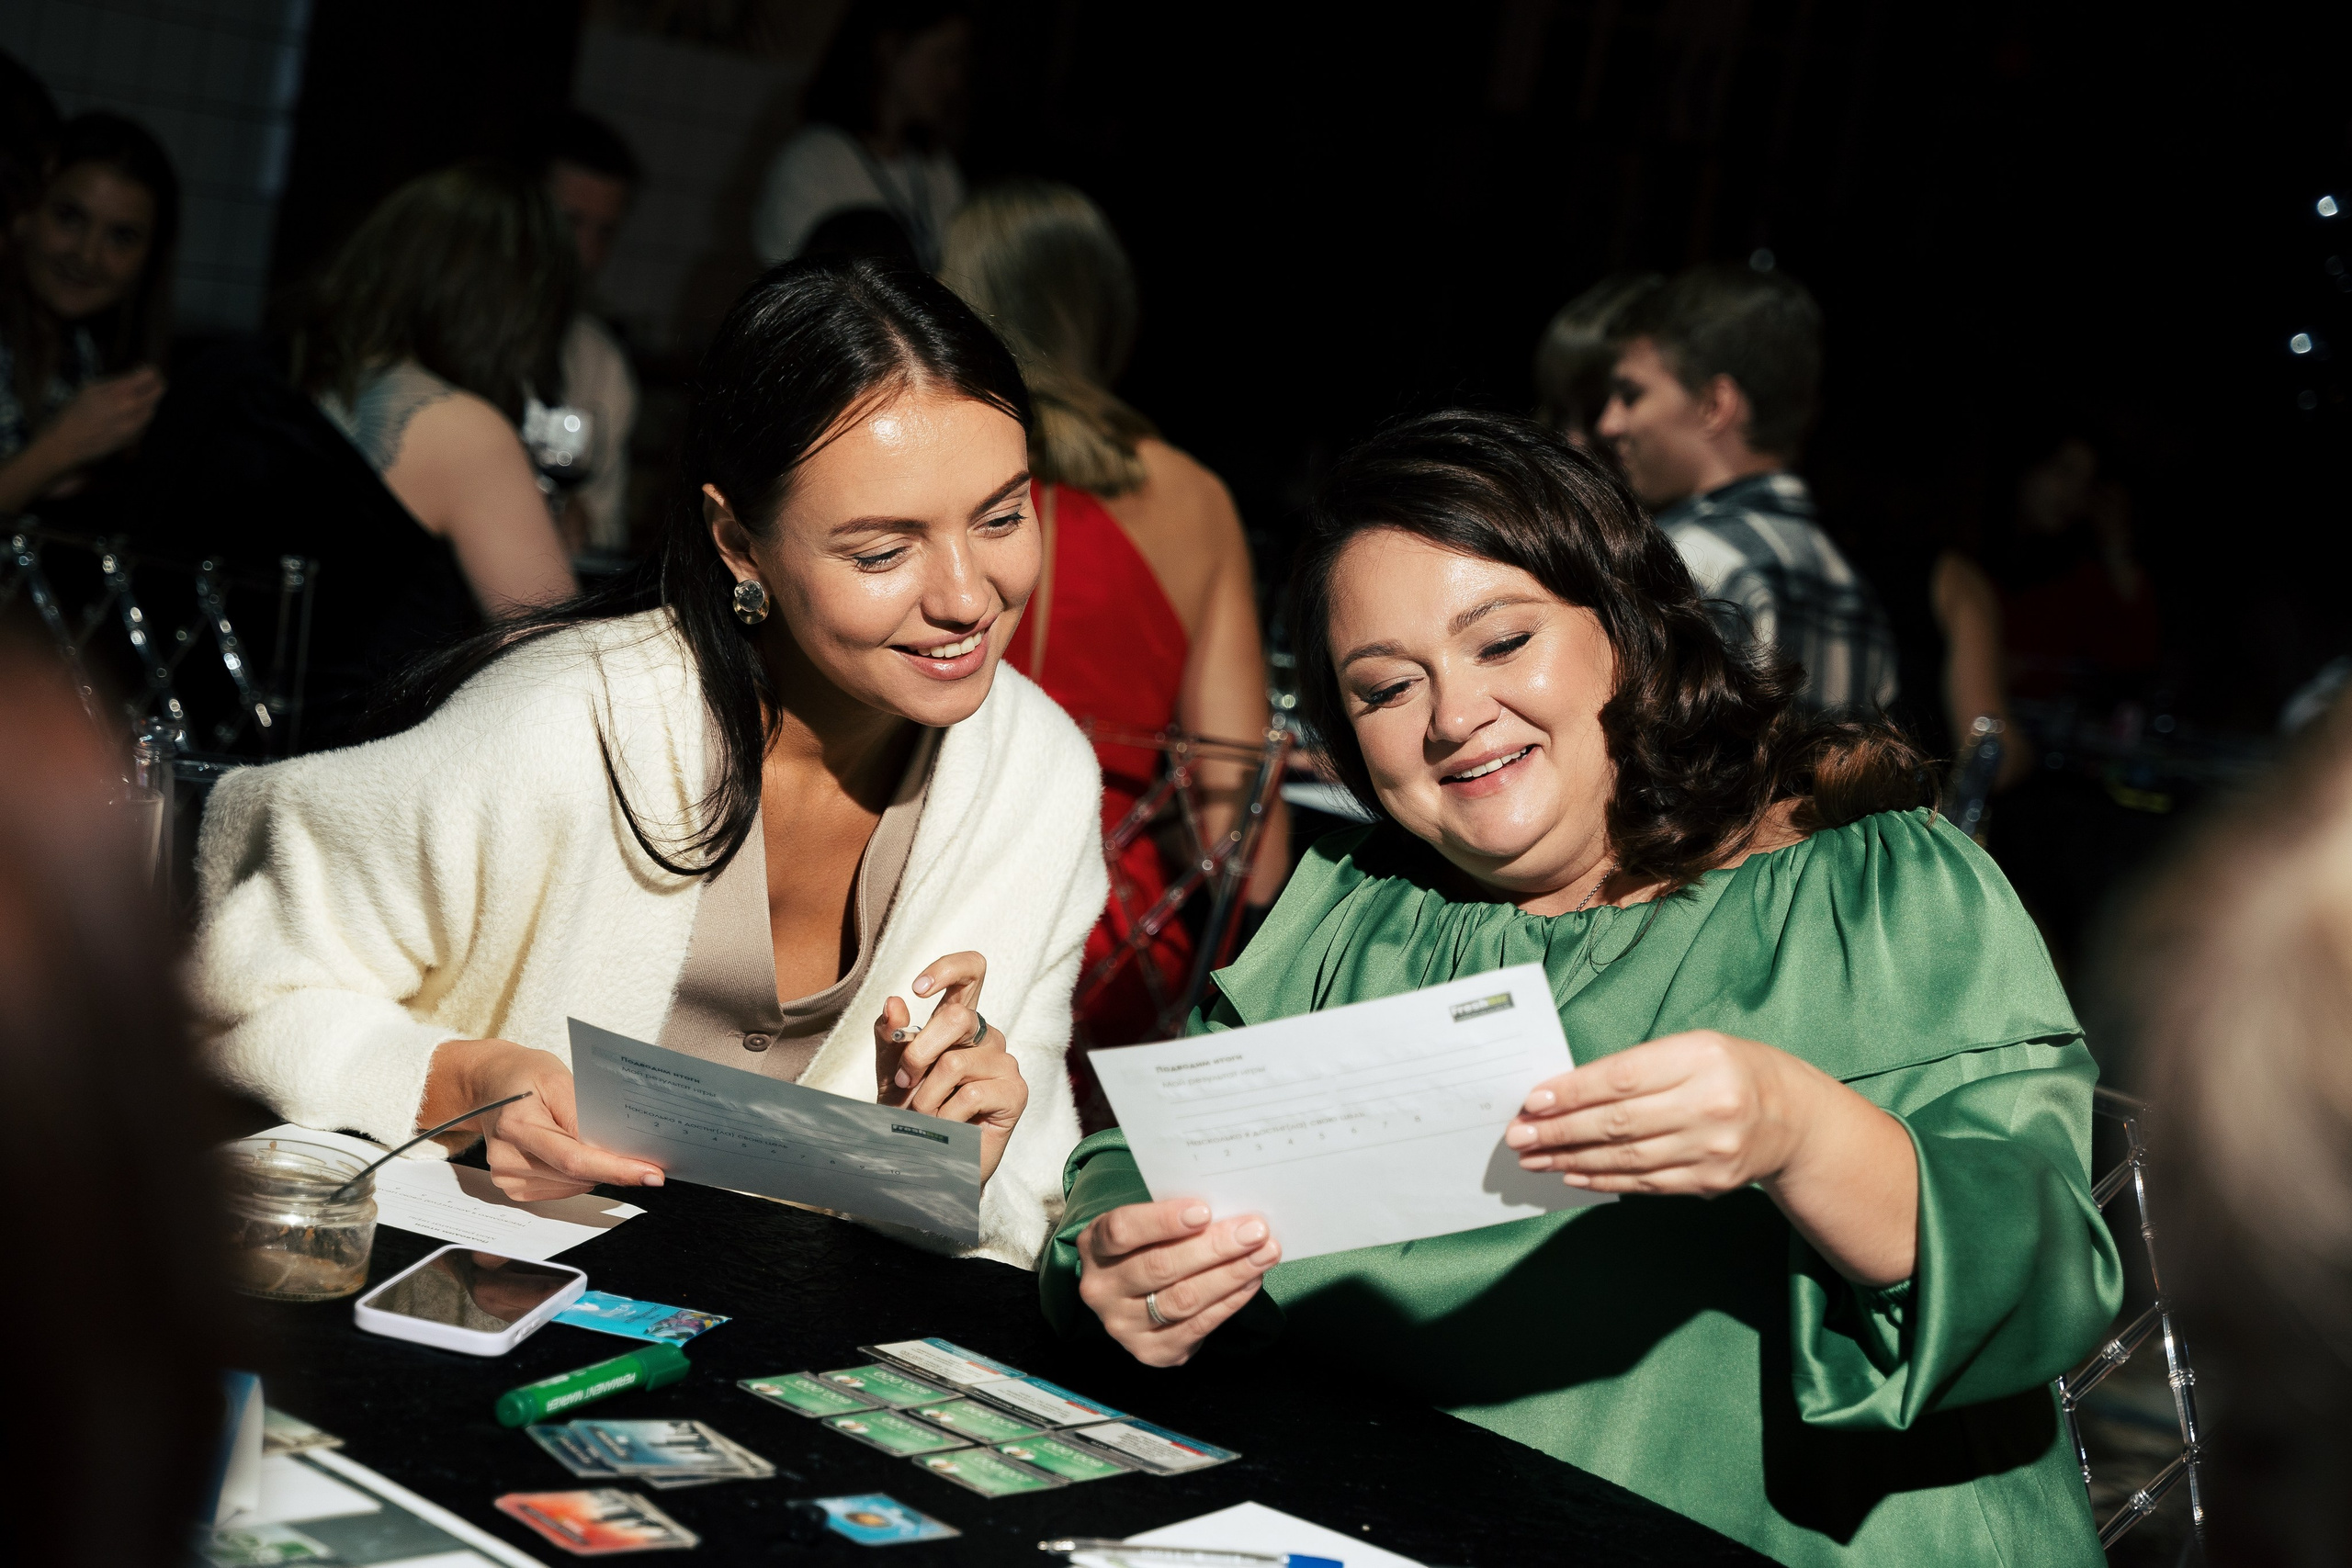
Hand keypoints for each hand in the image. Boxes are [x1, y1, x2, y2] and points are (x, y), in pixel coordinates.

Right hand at [42, 367, 164, 466]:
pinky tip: (126, 416)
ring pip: (153, 408)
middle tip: (147, 382)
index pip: (151, 376)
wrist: (69, 442)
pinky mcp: (135, 438)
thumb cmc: (74, 411)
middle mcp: (133, 408)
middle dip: (155, 384)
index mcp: (121, 392)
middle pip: (159, 391)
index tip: (147, 370)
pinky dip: (141, 416)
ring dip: (148, 401)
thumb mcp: (90, 388)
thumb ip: (116, 382)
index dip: (151, 371)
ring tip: (134, 399)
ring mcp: (137, 425)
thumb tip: (136, 375)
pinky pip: (145, 423)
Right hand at [420, 1038, 663, 1201]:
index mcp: (517, 1125)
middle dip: (614, 1167)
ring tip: (590, 1140)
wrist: (493, 1085)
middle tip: (640, 1154)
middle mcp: (506, 1157)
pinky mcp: (512, 1187)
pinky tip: (571, 1151)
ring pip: (573, 1186)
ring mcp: (507, 1176)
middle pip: (576, 1176)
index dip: (616, 1169)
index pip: (574, 1159)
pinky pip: (561, 1189)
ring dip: (595, 1171)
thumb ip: (585, 1116)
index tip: (651, 1174)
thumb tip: (616, 1148)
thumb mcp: (560, 1080)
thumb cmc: (527, 1078)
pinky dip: (578, 1175)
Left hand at [873, 950, 1027, 1181]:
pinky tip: (948, 1127)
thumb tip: (893, 1001)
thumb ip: (892, 1037)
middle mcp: (986, 1036)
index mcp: (961, 1022)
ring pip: (955, 1063)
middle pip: (957, 1018)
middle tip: (902, 1083)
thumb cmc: (914, 1112)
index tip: (918, 988)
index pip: (972, 971)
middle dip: (917, 1053)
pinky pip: (971, 1094)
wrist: (930, 1160)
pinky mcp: (1016, 1092)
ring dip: (926, 1096)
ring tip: (925, 1117)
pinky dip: (947, 1116)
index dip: (949, 967)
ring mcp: (1005, 1062)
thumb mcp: (892, 1070)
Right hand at [1076, 1199, 1281, 1366]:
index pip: (1123, 1230)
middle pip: (1160, 1266)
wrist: (1130, 1298)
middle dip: (1215, 1247)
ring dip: (1231, 1274)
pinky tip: (1252, 1281)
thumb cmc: (1146, 1247)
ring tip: (1265, 1254)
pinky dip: (1230, 1302)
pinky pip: (1197, 1326)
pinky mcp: (1151, 1351)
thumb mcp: (1144, 1227)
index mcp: (1094, 1246)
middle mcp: (1100, 1289)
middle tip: (1255, 1231)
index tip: (1205, 1210)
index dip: (1163, 1221)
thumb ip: (1173, 1220)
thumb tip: (1228, 1211)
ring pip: (1184, 1299)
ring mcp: (1123, 1325)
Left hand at [1506, 1030, 1918, 1283]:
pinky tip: (1571, 1174)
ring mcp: (1713, 1149)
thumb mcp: (1690, 1048)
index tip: (1532, 1101)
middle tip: (1518, 1136)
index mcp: (1702, 1058)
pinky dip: (1602, 1179)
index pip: (1623, 1078)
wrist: (1791, 1116)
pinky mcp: (1710, 1181)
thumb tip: (1563, 1093)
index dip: (1573, 1092)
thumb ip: (1634, 1068)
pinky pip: (1644, 1183)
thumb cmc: (1726, 1070)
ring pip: (1626, 1158)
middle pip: (1619, 1123)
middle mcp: (1711, 1105)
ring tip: (1533, 1157)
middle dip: (1560, 1132)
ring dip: (1571, 1160)